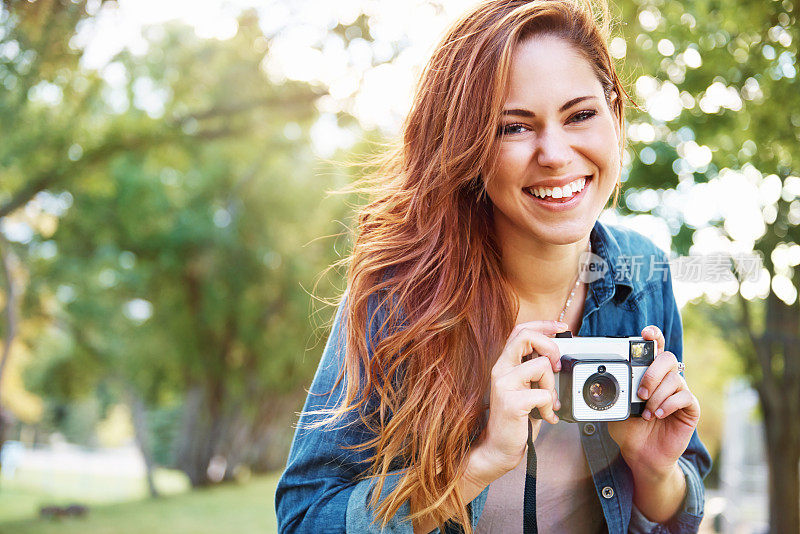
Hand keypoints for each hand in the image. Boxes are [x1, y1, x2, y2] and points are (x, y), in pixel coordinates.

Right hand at [470, 320, 566, 485]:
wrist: (497, 447)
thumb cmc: (514, 419)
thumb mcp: (524, 388)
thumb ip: (534, 371)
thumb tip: (558, 358)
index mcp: (504, 364)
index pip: (520, 330)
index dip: (542, 324)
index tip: (561, 328)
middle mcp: (500, 370)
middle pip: (526, 336)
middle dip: (549, 346)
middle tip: (556, 365)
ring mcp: (504, 385)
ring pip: (541, 365)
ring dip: (552, 385)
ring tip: (548, 401)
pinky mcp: (512, 402)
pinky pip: (543, 393)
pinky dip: (549, 407)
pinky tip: (545, 416)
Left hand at [608, 326, 699, 476]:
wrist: (641, 454)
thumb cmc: (629, 429)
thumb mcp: (616, 407)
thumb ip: (615, 391)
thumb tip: (603, 383)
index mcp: (649, 374)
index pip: (656, 348)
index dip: (654, 336)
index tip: (645, 333)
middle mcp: (666, 380)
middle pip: (668, 358)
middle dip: (652, 373)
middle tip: (640, 393)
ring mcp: (679, 393)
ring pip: (675, 379)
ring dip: (657, 395)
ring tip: (646, 412)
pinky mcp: (690, 409)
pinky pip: (685, 397)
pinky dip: (668, 404)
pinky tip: (658, 414)